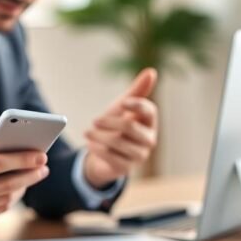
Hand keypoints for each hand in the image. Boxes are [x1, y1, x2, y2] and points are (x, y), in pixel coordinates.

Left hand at [84, 68, 158, 187]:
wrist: (104, 153)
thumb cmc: (116, 125)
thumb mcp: (123, 107)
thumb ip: (137, 91)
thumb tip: (152, 71)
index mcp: (150, 122)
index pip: (150, 111)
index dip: (137, 105)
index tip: (123, 103)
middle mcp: (149, 139)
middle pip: (130, 126)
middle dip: (109, 121)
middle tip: (94, 120)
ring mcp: (140, 155)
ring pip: (117, 141)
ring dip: (98, 136)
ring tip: (87, 132)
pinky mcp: (127, 168)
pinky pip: (110, 155)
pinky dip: (97, 148)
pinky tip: (91, 144)